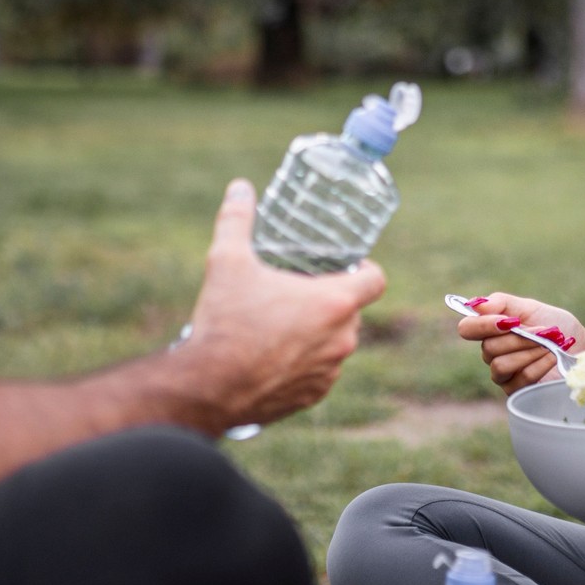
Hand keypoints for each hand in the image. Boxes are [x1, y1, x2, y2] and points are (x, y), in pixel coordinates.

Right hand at [183, 180, 386, 427]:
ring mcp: (329, 372)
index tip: (348, 266)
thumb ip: (237, 220)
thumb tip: (240, 187)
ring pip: (335, 344)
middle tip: (297, 291)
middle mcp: (342, 339)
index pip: (376, 280)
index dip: (366, 269)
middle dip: (330, 300)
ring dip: (317, 333)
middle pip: (351, 311)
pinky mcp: (312, 397)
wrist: (208, 387)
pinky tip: (273, 355)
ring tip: (281, 324)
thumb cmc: (224, 322)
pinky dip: (303, 363)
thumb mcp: (227, 261)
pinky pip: (319, 374)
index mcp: (334, 302)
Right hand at [455, 291, 584, 394]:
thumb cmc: (557, 326)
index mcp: (492, 329)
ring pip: (500, 365)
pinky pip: (519, 378)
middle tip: (542, 332)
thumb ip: (502, 303)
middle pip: (488, 348)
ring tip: (549, 345)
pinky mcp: (518, 391)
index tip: (507, 321)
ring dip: (528, 351)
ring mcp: (503, 374)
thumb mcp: (530, 307)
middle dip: (518, 338)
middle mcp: (493, 352)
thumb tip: (476, 304)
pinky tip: (552, 358)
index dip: (482, 325)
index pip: (467, 328)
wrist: (582, 348)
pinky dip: (539, 364)